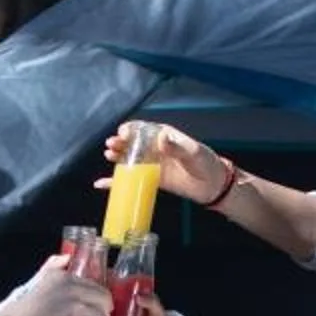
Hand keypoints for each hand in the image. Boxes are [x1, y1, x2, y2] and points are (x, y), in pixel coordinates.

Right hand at [0, 256, 111, 315]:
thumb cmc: (17, 314)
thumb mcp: (33, 282)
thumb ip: (50, 268)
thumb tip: (65, 258)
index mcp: (62, 277)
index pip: (94, 285)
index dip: (98, 299)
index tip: (95, 308)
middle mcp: (72, 287)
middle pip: (104, 298)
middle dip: (103, 312)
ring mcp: (76, 306)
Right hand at [100, 120, 235, 204]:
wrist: (213, 186)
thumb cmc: (205, 163)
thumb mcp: (193, 152)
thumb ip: (177, 146)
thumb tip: (161, 137)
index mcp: (165, 136)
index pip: (144, 129)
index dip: (131, 129)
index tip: (123, 133)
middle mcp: (156, 148)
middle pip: (133, 143)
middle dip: (121, 142)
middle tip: (111, 145)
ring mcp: (152, 164)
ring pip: (130, 159)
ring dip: (117, 157)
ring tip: (109, 155)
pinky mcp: (152, 180)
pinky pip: (132, 179)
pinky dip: (117, 181)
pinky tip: (102, 183)